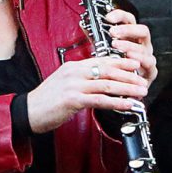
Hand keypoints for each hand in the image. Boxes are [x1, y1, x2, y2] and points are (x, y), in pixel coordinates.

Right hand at [27, 53, 148, 133]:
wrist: (28, 112)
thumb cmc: (47, 101)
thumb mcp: (65, 84)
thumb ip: (82, 80)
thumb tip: (100, 82)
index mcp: (73, 67)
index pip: (101, 61)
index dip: (120, 63)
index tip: (135, 65)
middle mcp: (74, 72)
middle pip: (107, 70)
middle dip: (128, 75)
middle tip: (143, 79)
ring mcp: (73, 85)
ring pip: (106, 84)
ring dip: (127, 88)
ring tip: (141, 92)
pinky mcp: (73, 100)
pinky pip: (100, 100)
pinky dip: (116, 102)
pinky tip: (127, 104)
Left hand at [102, 5, 158, 83]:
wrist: (123, 90)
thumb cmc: (115, 69)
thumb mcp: (104, 50)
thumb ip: (96, 37)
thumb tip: (83, 24)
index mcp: (132, 37)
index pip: (129, 20)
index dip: (120, 16)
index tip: (108, 17)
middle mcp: (142, 45)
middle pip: (142, 30)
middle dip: (128, 30)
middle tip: (113, 32)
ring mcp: (147, 57)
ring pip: (144, 48)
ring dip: (130, 45)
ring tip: (118, 46)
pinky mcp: (151, 71)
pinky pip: (149, 64)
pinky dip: (140, 60)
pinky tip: (130, 59)